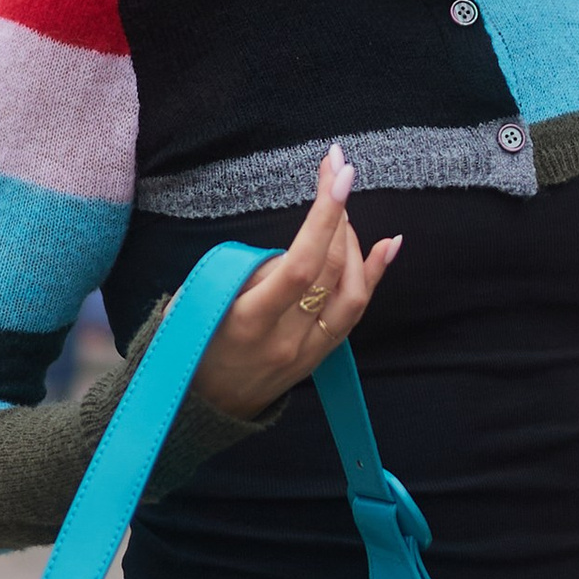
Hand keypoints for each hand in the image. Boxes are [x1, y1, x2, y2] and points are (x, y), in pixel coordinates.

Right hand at [193, 148, 399, 418]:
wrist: (202, 406)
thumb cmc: (191, 340)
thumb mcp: (198, 302)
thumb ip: (246, 273)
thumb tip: (296, 248)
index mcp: (246, 321)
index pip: (300, 265)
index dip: (324, 218)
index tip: (337, 174)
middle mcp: (283, 340)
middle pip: (328, 270)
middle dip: (337, 213)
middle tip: (336, 172)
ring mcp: (306, 352)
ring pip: (350, 291)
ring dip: (353, 241)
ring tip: (342, 209)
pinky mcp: (319, 357)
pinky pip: (354, 312)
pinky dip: (372, 275)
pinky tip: (387, 245)